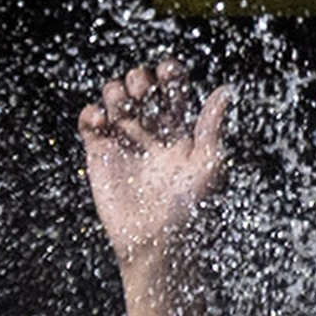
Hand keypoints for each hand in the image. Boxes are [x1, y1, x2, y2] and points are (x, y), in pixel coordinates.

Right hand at [78, 63, 232, 263]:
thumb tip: (225, 89)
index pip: (174, 88)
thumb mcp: (210, 166)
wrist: (160, 245)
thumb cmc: (193, 210)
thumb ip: (212, 127)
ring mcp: (125, 141)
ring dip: (116, 91)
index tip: (167, 70)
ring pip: (115, 99)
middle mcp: (153, 131)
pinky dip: (91, 112)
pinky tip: (101, 119)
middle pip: (142, 87)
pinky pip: (90, 123)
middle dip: (140, 79)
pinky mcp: (101, 155)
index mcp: (183, 129)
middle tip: (143, 90)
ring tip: (123, 106)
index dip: (169, 72)